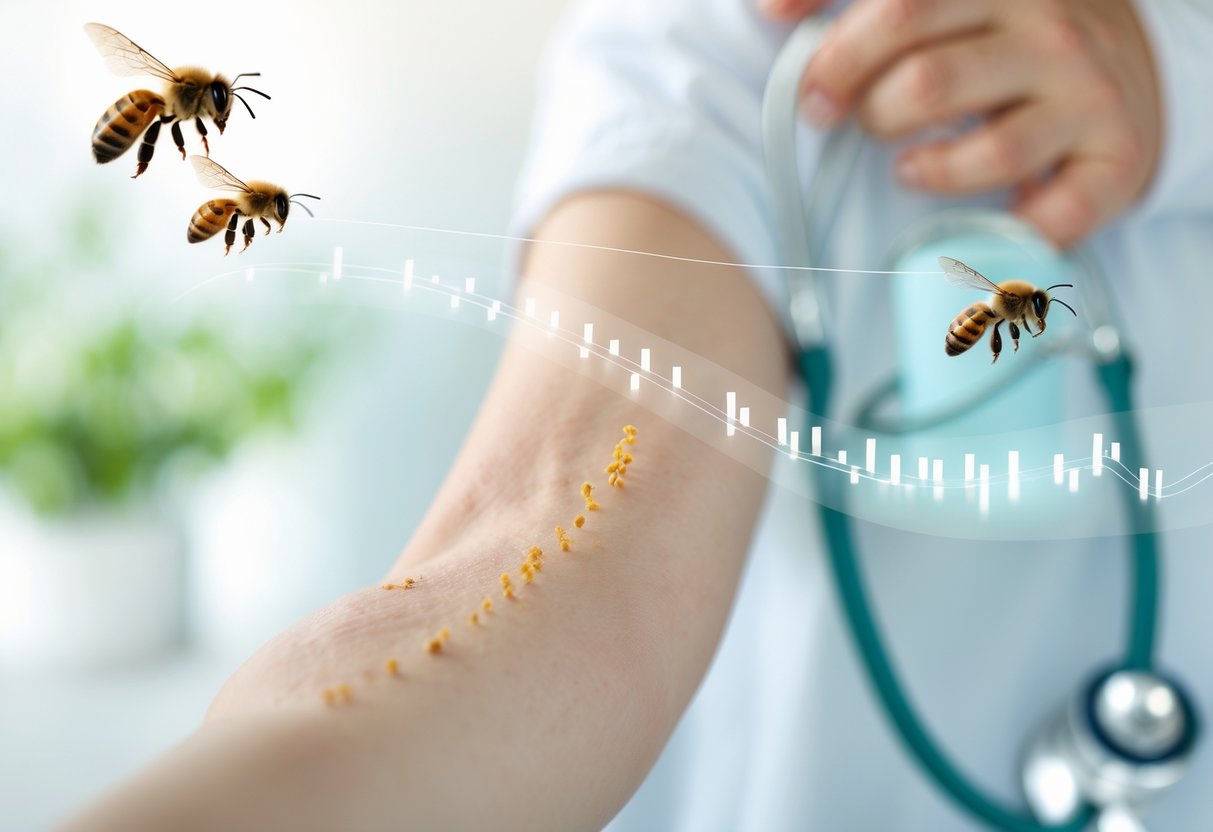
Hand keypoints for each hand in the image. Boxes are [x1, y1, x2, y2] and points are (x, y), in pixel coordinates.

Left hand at [762, 0, 1162, 247]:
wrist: (1126, 73)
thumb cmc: (1008, 40)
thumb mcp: (947, 1)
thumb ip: (864, 2)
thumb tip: (770, 9)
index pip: (899, 8)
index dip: (838, 54)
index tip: (809, 89)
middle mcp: (1049, 30)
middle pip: (928, 81)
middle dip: (868, 114)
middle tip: (846, 123)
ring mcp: (1088, 96)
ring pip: (989, 152)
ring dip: (930, 172)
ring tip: (910, 167)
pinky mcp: (1118, 160)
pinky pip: (1052, 216)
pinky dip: (1009, 231)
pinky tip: (987, 217)